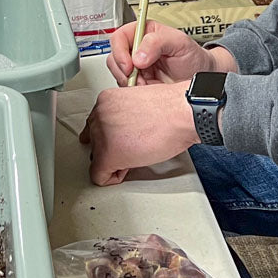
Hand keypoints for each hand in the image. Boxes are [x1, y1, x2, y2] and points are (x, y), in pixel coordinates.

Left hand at [79, 82, 198, 185]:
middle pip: (94, 141)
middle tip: (131, 146)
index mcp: (105, 100)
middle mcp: (99, 115)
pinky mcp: (108, 155)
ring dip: (115, 160)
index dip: (111, 135)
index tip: (121, 139)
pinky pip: (99, 176)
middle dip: (112, 147)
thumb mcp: (138, 102)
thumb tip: (120, 129)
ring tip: (135, 153)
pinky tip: (127, 168)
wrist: (182, 114)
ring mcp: (101, 134)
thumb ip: (122, 114)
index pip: (95, 125)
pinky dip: (112, 178)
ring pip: (96, 158)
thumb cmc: (171, 109)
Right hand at [107, 20, 234, 86]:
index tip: (130, 65)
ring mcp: (136, 66)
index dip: (120, 51)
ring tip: (147, 83)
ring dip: (129, 82)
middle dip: (124, 70)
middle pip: (114, 57)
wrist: (200, 76)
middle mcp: (136, 48)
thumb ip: (158, 42)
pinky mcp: (138, 82)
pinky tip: (147, 88)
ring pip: (118, 74)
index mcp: (144, 33)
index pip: (119, 37)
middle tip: (139, 77)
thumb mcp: (180, 43)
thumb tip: (138, 56)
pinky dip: (134, 91)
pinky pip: (126, 87)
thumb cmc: (193, 56)